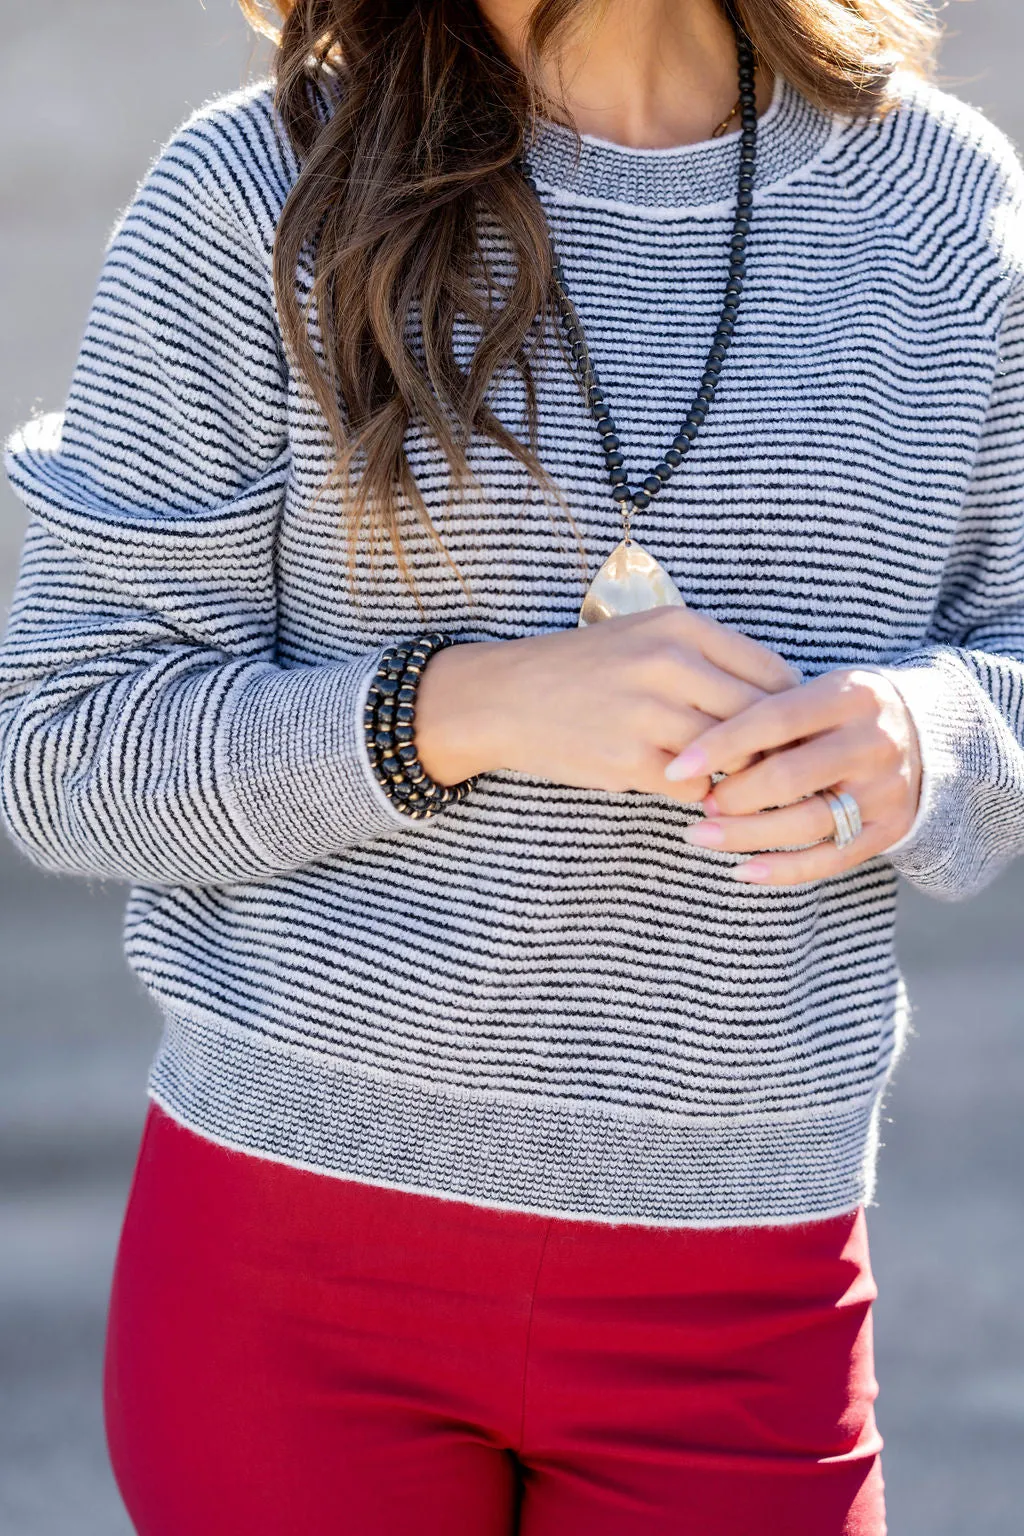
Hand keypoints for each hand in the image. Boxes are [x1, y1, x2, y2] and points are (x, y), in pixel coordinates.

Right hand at [414, 607, 800, 798]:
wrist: (503, 698)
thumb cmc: (584, 670)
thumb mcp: (646, 638)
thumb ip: (710, 661)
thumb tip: (782, 704)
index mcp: (681, 627)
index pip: (774, 672)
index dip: (794, 711)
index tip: (795, 733)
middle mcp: (669, 663)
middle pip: (761, 716)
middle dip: (774, 749)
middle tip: (778, 768)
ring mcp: (648, 712)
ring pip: (732, 756)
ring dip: (736, 776)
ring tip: (731, 781)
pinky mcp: (628, 759)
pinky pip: (693, 787)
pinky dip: (695, 792)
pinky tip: (679, 783)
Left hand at [664, 669, 922, 883]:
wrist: (927, 732)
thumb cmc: (844, 711)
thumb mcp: (818, 690)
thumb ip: (770, 710)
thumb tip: (697, 749)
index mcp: (850, 695)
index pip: (775, 719)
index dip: (722, 744)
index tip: (678, 767)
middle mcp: (873, 741)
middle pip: (790, 776)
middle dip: (735, 795)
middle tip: (700, 803)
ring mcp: (885, 788)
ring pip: (807, 822)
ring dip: (747, 835)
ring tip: (703, 835)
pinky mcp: (890, 828)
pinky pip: (831, 858)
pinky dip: (783, 870)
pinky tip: (742, 871)